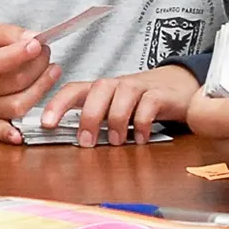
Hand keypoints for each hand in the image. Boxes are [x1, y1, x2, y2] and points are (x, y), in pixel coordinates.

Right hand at [0, 22, 60, 143]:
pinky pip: (1, 132)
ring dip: (41, 89)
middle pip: (14, 82)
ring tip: (52, 71)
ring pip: (17, 105)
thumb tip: (32, 38)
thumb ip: (4, 33)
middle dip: (38, 65)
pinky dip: (14, 133)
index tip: (37, 44)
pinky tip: (25, 129)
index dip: (19, 54)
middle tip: (46, 53)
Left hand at [38, 64, 200, 146]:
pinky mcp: (161, 95)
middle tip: (87, 142)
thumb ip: (97, 121)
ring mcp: (141, 87)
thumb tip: (71, 143)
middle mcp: (119, 84)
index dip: (57, 104)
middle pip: (98, 90)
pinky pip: (148, 106)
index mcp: (103, 90)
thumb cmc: (142, 101)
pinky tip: (141, 138)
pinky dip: (142, 125)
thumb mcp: (116, 109)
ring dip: (116, 121)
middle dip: (89, 116)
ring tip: (118, 141)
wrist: (181, 85)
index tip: (46, 124)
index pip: (74, 89)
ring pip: (123, 96)